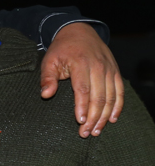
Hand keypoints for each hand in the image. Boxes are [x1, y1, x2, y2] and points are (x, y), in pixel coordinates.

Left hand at [40, 22, 123, 136]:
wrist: (79, 32)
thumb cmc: (62, 49)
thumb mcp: (49, 61)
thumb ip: (47, 78)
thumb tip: (45, 95)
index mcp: (80, 64)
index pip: (83, 89)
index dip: (82, 107)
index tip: (80, 121)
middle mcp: (98, 67)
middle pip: (98, 96)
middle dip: (93, 117)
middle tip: (86, 133)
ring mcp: (109, 69)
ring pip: (111, 97)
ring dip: (105, 116)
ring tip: (96, 131)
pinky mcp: (115, 72)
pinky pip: (120, 91)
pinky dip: (117, 106)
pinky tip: (112, 119)